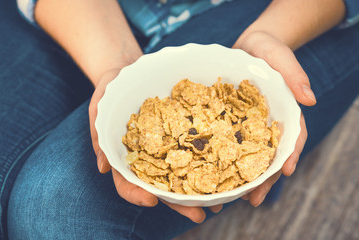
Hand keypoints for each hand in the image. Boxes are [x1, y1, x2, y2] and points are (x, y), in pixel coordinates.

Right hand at [88, 68, 221, 222]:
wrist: (130, 70)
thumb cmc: (111, 89)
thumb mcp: (99, 107)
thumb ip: (100, 136)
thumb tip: (104, 168)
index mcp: (126, 157)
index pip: (128, 182)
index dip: (138, 194)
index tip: (152, 201)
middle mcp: (149, 157)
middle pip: (163, 185)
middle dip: (180, 203)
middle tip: (200, 215)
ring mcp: (167, 146)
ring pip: (183, 172)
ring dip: (201, 189)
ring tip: (220, 202)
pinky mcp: (183, 132)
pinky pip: (196, 147)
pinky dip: (210, 159)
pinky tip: (226, 168)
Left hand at [233, 31, 315, 205]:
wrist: (247, 47)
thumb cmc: (268, 51)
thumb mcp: (281, 57)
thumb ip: (295, 76)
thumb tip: (309, 100)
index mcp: (284, 114)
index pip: (292, 138)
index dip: (290, 154)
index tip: (286, 171)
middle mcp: (267, 126)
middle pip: (268, 156)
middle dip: (263, 180)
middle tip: (253, 200)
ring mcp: (248, 127)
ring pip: (247, 157)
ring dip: (241, 179)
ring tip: (230, 199)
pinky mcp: (230, 124)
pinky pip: (226, 144)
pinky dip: (222, 161)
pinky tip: (212, 176)